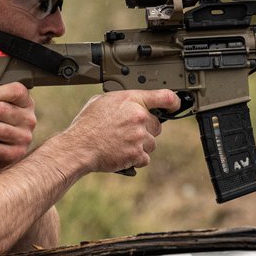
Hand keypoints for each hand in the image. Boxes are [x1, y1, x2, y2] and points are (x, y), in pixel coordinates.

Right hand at [61, 89, 181, 172]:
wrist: (79, 147)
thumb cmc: (86, 125)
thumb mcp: (101, 101)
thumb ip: (121, 101)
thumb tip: (127, 103)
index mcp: (131, 100)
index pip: (164, 97)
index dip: (174, 102)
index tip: (176, 106)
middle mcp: (139, 116)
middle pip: (157, 126)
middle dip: (145, 130)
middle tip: (128, 133)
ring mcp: (140, 136)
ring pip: (152, 143)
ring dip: (141, 146)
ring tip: (122, 145)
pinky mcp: (138, 153)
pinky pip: (145, 158)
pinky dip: (136, 159)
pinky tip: (122, 154)